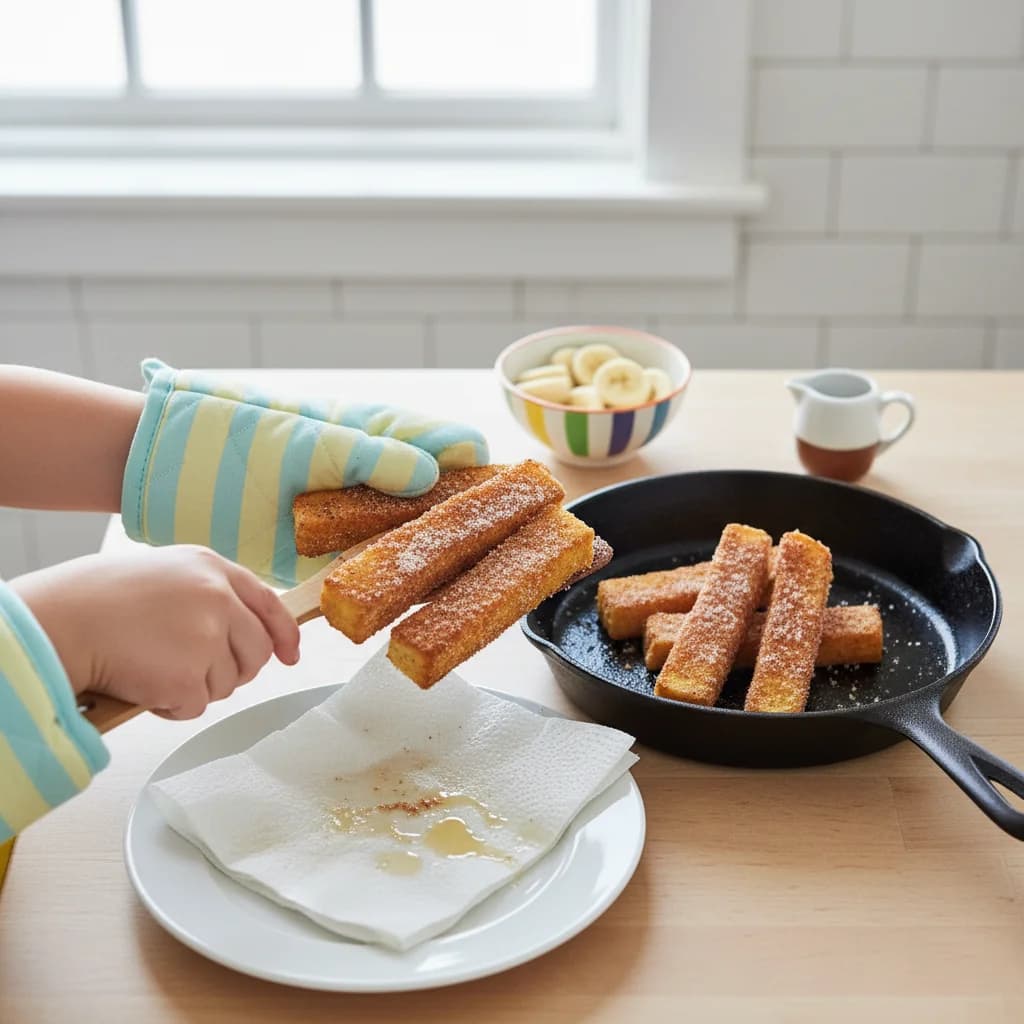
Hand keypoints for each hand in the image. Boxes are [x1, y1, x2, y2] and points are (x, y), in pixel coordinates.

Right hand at [11, 546, 299, 719]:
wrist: (63, 621)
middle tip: (196, 672)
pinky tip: (143, 684)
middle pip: (256, 651)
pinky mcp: (189, 676)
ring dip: (195, 686)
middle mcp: (219, 598)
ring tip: (153, 666)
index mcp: (213, 568)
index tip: (290, 654)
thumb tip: (243, 629)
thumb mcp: (168, 574)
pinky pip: (197, 706)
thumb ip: (209, 594)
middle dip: (236, 670)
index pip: (269, 603)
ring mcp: (207, 637)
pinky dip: (171, 706)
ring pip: (228, 682)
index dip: (284, 633)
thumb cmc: (102, 600)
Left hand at [123, 360, 490, 585]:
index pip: (454, 447)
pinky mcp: (335, 560)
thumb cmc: (239, 440)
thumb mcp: (310, 441)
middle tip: (516, 549)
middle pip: (448, 501)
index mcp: (380, 435)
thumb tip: (432, 472)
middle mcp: (380, 478)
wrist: (173, 477)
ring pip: (420, 544)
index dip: (487, 471)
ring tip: (484, 580)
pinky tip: (427, 601)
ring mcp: (359, 521)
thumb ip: (373, 455)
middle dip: (480, 525)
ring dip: (447, 561)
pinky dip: (404, 589)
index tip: (517, 500)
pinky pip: (381, 577)